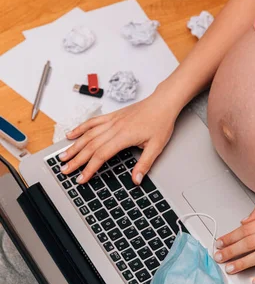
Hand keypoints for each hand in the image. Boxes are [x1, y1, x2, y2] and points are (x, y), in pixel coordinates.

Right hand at [57, 90, 177, 184]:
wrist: (163, 102)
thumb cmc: (161, 122)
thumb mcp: (156, 147)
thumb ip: (144, 165)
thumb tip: (136, 180)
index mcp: (123, 137)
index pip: (101, 155)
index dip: (89, 168)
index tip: (81, 178)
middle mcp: (114, 128)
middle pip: (90, 146)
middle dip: (76, 160)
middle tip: (65, 170)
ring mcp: (111, 121)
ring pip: (88, 135)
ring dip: (74, 146)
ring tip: (63, 156)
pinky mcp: (112, 116)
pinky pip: (92, 122)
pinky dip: (80, 128)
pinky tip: (71, 134)